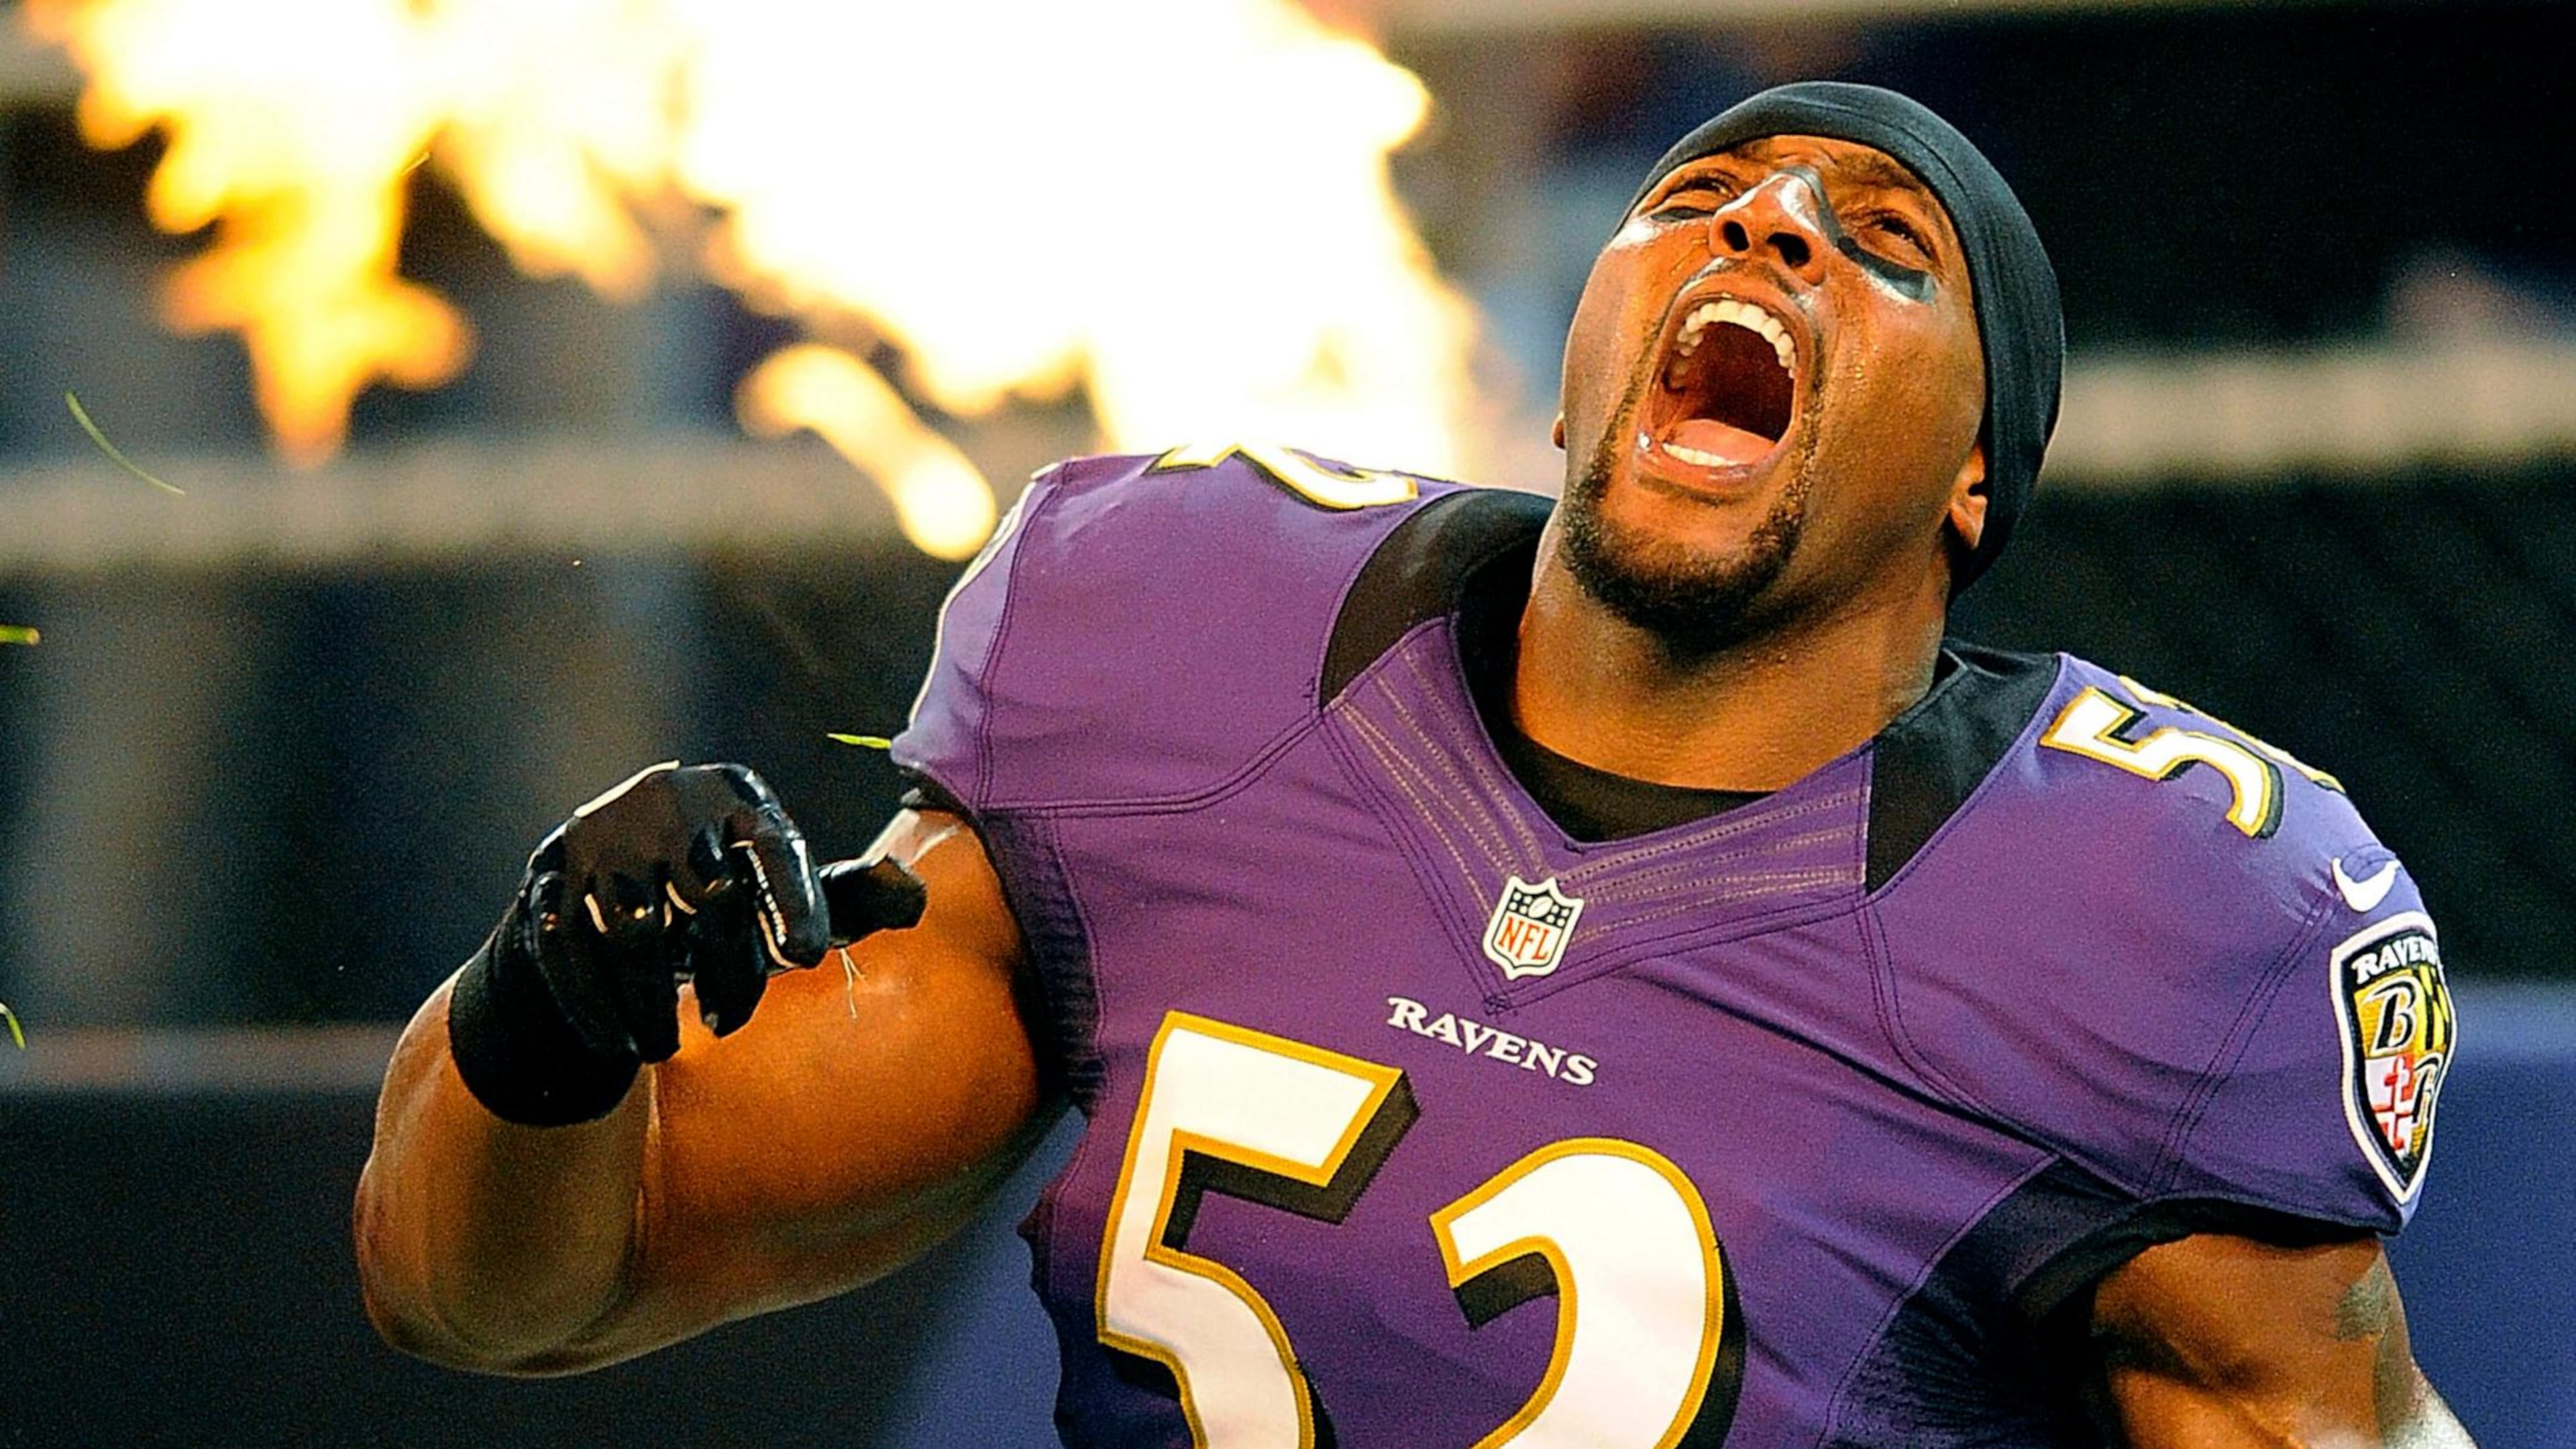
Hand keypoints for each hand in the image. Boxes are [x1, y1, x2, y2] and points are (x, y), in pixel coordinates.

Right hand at [448, 762, 927, 1125]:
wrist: (601, 904)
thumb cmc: (718, 902)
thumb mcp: (782, 894)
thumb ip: (847, 899)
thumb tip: (913, 897)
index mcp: (736, 795)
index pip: (776, 846)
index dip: (795, 900)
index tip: (810, 957)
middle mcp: (665, 801)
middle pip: (709, 892)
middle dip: (727, 968)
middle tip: (734, 1022)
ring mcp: (598, 837)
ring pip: (635, 928)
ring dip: (655, 999)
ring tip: (672, 1044)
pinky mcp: (545, 879)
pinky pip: (567, 948)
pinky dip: (597, 1004)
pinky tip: (621, 1043)